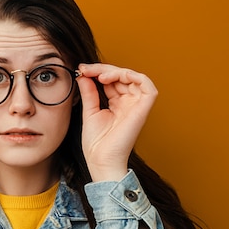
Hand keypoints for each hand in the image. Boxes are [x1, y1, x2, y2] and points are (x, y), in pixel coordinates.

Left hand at [76, 63, 157, 181]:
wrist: (100, 160)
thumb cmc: (96, 143)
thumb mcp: (90, 111)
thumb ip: (89, 92)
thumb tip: (83, 75)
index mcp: (118, 104)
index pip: (112, 80)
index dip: (98, 71)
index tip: (81, 70)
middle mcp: (129, 103)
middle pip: (122, 76)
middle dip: (103, 69)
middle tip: (85, 69)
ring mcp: (137, 106)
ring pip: (133, 77)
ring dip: (115, 71)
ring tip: (98, 75)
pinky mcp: (143, 109)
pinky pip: (147, 86)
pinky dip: (132, 76)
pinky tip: (111, 77)